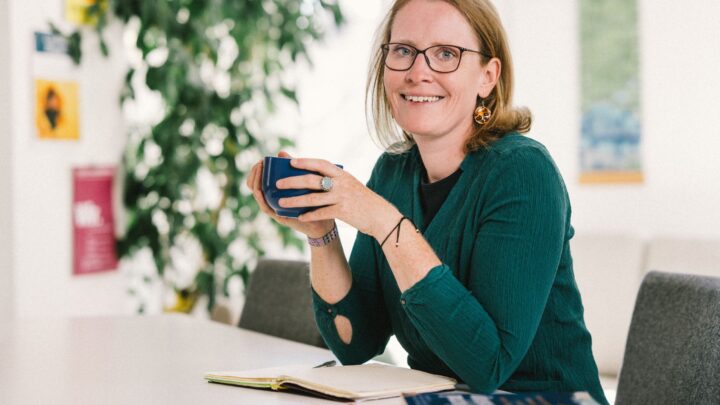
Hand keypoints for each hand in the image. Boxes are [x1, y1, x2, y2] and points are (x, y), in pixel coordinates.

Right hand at [245, 151, 334, 237]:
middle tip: (259, 164)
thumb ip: (292, 168)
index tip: (261, 161)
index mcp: (275, 192)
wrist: (323, 221)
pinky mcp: (279, 216)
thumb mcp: (303, 182)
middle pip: (254, 186)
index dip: (255, 170)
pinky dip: (260, 197)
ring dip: (255, 182)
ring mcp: (274, 208)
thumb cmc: (313, 200)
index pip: (258, 180)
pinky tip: (259, 189)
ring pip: (257, 195)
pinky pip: (265, 207)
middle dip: (254, 174)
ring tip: (259, 170)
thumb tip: (280, 152)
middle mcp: (272, 199)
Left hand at [276, 158, 399, 238]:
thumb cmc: (362, 200)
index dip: (305, 162)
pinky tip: (299, 217)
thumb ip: (335, 179)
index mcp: (342, 174)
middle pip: (312, 180)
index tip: (291, 161)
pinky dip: (309, 215)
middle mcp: (341, 183)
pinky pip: (322, 213)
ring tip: (281, 203)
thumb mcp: (350, 184)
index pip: (321, 164)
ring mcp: (342, 197)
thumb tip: (313, 175)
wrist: (380, 215)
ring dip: (295, 200)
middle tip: (278, 183)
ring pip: (313, 198)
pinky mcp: (343, 211)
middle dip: (293, 181)